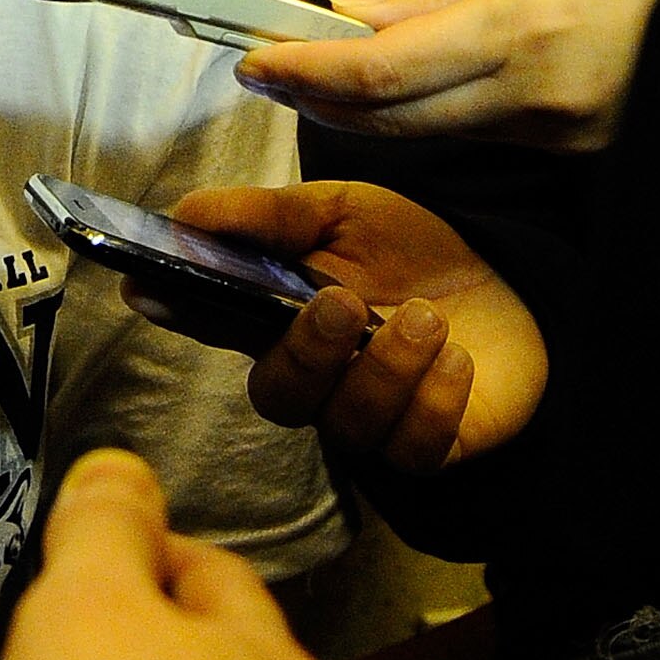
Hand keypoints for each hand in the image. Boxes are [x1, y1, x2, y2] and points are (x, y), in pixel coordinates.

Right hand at [162, 183, 545, 470]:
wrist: (512, 283)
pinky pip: (414, 448)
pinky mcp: (428, 447)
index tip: (147, 284)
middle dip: (305, 353)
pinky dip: (436, 401)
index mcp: (279, 320)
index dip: (175, 306)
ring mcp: (370, 419)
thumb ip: (272, 216)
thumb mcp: (345, 212)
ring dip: (385, 368)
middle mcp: (316, 380)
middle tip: (339, 301)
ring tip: (426, 320)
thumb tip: (186, 212)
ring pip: (349, 423)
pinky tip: (457, 358)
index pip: (211, 321)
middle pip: (279, 394)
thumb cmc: (413, 252)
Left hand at [239, 0, 659, 148]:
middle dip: (317, 97)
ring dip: (365, 107)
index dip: (308, 71)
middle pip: (393, 118)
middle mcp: (539, 98)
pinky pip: (482, 134)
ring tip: (315, 71)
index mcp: (527, 29)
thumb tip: (357, 14)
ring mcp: (560, 137)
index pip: (385, 70)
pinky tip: (401, 83)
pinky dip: (429, 112)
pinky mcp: (576, 154)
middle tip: (265, 70)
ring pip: (432, 133)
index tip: (255, 57)